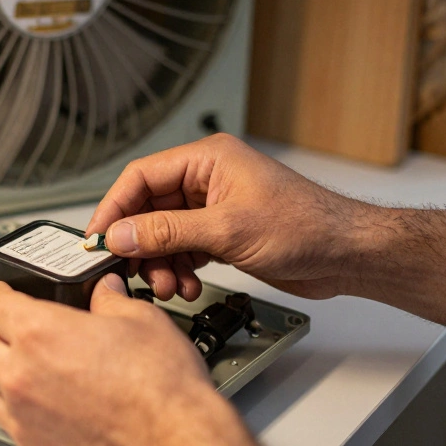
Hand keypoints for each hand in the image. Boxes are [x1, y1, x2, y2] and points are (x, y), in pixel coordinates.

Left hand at [0, 275, 229, 445]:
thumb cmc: (163, 392)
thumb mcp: (143, 320)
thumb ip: (112, 300)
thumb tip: (104, 291)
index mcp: (40, 334)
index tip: (4, 293)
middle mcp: (22, 377)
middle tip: (3, 328)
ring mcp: (24, 420)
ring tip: (10, 369)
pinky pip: (7, 427)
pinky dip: (15, 414)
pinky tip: (38, 409)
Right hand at [85, 134, 372, 301]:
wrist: (347, 255)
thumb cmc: (308, 226)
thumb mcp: (227, 230)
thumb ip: (167, 233)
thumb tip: (121, 234)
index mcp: (208, 159)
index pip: (141, 177)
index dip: (114, 208)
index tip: (98, 238)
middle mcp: (208, 180)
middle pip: (149, 209)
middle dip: (140, 244)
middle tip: (133, 270)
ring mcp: (215, 208)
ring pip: (164, 235)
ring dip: (160, 263)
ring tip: (168, 286)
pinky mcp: (224, 235)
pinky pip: (184, 250)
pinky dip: (180, 270)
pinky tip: (188, 285)